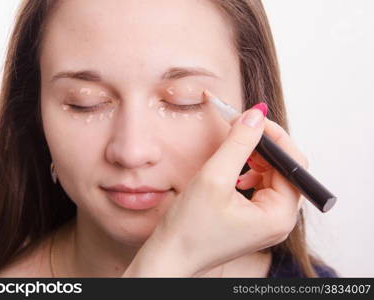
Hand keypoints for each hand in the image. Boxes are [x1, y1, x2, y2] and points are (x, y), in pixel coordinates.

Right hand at [123, 100, 307, 276]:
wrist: (170, 255)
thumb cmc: (190, 228)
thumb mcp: (214, 178)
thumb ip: (239, 143)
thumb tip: (257, 114)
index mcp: (279, 215)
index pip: (293, 164)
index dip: (275, 136)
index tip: (252, 117)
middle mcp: (280, 221)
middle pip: (286, 169)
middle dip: (264, 145)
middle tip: (239, 129)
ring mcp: (268, 222)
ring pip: (273, 176)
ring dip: (257, 157)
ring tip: (236, 151)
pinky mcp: (255, 220)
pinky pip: (262, 187)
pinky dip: (251, 171)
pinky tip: (235, 173)